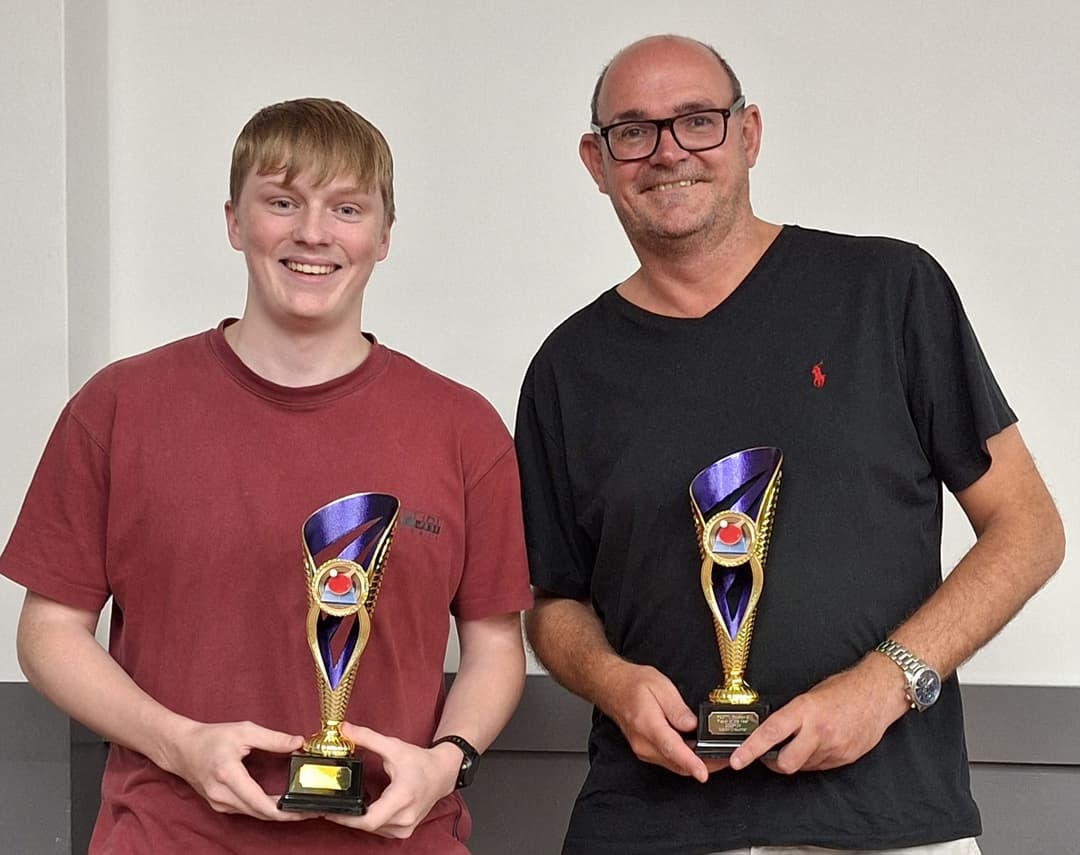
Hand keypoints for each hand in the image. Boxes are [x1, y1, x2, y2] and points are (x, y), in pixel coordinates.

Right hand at [161, 719, 304, 819]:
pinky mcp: (219, 805)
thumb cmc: (210, 738)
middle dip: (286, 814)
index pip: (259, 801)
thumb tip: (298, 743)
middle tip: (310, 809)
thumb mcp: (245, 731)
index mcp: (228, 775)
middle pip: (259, 813)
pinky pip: (246, 811)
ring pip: (253, 814)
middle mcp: (222, 794)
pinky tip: (278, 803)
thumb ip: (273, 738)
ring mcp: (218, 803)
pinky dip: (263, 809)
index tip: (302, 809)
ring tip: (299, 807)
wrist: (181, 748)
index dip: (283, 810)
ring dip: (276, 813)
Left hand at [322, 725, 458, 837]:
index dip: (347, 818)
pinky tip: (366, 809)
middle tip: (333, 806)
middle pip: (367, 826)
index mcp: (402, 798)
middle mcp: (404, 817)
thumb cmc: (421, 762)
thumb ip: (367, 738)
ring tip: (349, 806)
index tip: (331, 811)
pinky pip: (380, 831)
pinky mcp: (404, 831)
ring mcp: (405, 827)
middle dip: (349, 816)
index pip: (369, 819)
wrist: (442, 773)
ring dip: (359, 820)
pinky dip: (371, 821)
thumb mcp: (393, 747)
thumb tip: (346, 730)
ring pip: (373, 830)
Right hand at [600, 661, 722, 781]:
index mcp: (648, 725)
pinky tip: (697, 752)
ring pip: (674, 765)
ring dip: (695, 764)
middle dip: (703, 765)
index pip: (672, 749)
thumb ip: (678, 708)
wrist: (611, 687)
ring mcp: (643, 750)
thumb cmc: (633, 684)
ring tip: (717, 756)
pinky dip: (684, 759)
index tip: (703, 773)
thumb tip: (693, 725)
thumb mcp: (660, 686)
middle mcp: (644, 743)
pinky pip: (668, 760)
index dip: (690, 762)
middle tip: (726, 759)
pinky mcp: (645, 751)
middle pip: (677, 763)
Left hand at [728, 655, 907, 773]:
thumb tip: (772, 731)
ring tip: (805, 740)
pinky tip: (822, 744)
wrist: (879, 694)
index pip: (771, 733)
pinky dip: (814, 760)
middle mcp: (818, 732)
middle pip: (786, 763)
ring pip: (803, 767)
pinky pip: (820, 767)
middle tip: (770, 755)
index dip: (751, 749)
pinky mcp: (845, 758)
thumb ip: (792, 716)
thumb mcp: (810, 695)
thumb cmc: (845, 689)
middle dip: (774, 763)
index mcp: (805, 710)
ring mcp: (833, 748)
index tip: (737, 760)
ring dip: (797, 760)